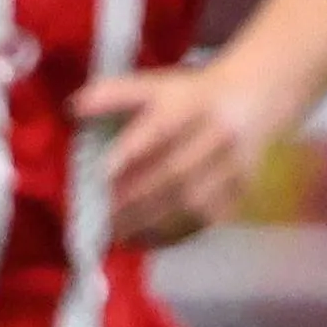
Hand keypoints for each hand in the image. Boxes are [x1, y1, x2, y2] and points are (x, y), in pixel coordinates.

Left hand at [86, 62, 296, 248]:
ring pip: (193, 201)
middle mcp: (216, 135)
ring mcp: (233, 165)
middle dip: (134, 200)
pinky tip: (149, 240)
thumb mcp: (153, 85)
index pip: (157, 133)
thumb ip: (112, 94)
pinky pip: (208, 219)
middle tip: (101, 219)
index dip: (128, 156)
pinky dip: (177, 234)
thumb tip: (71, 109)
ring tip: (120, 236)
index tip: (98, 179)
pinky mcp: (242, 189)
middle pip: (174, 173)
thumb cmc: (192, 96)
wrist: (254, 99)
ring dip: (154, 223)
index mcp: (191, 104)